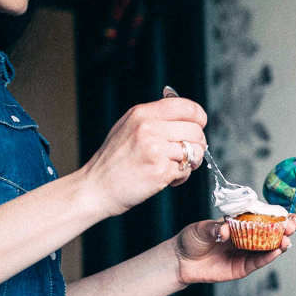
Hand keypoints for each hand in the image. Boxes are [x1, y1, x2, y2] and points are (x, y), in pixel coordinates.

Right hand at [78, 97, 208, 217]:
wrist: (96, 187)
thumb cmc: (114, 160)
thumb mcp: (129, 127)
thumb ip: (155, 118)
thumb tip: (187, 115)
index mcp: (143, 113)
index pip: (188, 107)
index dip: (199, 119)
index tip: (197, 127)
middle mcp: (149, 128)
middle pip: (196, 131)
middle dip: (197, 145)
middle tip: (186, 154)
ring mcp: (155, 149)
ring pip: (197, 151)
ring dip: (192, 162)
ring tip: (175, 167)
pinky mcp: (160, 170)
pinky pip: (187, 170)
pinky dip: (181, 177)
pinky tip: (165, 179)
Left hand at [173, 217, 295, 284]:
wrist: (180, 261)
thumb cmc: (192, 240)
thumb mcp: (201, 228)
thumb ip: (215, 227)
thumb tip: (226, 229)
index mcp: (240, 224)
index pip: (263, 218)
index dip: (278, 216)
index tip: (289, 214)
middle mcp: (246, 238)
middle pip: (271, 234)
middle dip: (284, 230)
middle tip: (291, 226)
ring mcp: (246, 253)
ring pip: (268, 249)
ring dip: (280, 244)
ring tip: (286, 240)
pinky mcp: (242, 267)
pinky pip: (258, 262)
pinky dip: (268, 257)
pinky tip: (276, 251)